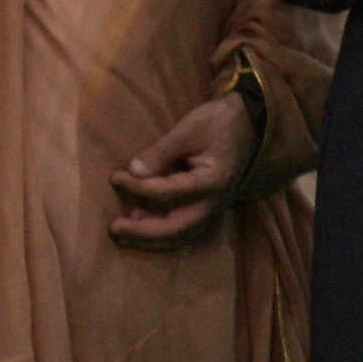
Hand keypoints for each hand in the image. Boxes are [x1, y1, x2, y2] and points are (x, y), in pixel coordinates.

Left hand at [108, 91, 255, 249]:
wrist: (248, 126)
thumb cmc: (218, 123)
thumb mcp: (190, 128)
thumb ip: (162, 151)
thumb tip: (133, 170)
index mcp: (212, 181)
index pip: (168, 192)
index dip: (138, 186)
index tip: (116, 177)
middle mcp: (214, 202)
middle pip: (176, 228)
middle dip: (142, 231)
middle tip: (114, 227)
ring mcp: (212, 209)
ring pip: (180, 235)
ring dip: (149, 238)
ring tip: (122, 232)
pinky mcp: (206, 208)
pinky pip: (183, 229)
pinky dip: (161, 232)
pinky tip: (140, 223)